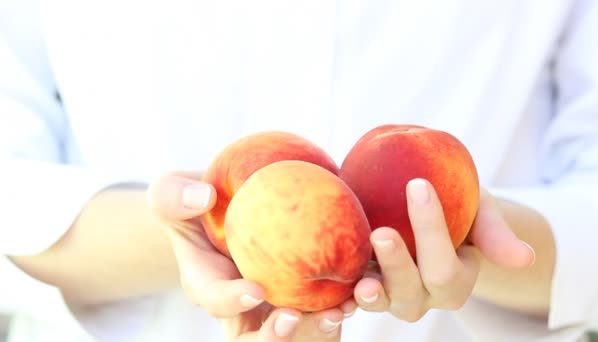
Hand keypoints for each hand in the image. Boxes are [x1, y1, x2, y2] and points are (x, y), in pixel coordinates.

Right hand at [147, 171, 352, 340]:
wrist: (230, 205)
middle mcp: (241, 305)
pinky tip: (364, 287)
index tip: (255, 290)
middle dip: (275, 338)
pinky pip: (323, 311)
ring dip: (318, 329)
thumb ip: (175, 194)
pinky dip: (344, 304)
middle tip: (295, 317)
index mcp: (207, 283)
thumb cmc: (196, 200)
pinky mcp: (302, 293)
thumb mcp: (171, 192)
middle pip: (254, 339)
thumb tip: (202, 197)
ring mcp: (273, 303)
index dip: (231, 303)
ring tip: (342, 307)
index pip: (213, 300)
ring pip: (295, 335)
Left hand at [353, 178, 534, 320]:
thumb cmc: (459, 209)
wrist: (425, 212)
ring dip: (370, 293)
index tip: (418, 184)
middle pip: (412, 290)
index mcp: (456, 281)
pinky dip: (341, 301)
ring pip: (383, 301)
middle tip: (382, 233)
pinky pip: (352, 301)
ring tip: (360, 281)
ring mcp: (392, 296)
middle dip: (398, 264)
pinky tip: (327, 293)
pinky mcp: (365, 288)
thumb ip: (496, 234)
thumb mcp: (481, 212)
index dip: (432, 227)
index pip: (445, 263)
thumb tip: (524, 258)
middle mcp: (425, 297)